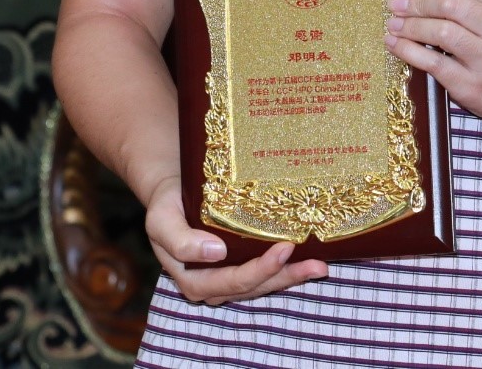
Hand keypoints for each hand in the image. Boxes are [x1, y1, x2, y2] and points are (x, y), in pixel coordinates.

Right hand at [141, 175, 327, 304]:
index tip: (284, 249)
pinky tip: (311, 260)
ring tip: (320, 266)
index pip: (233, 281)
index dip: (260, 269)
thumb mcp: (161, 220)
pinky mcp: (241, 266)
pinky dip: (289, 268)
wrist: (172, 194)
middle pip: (255, 287)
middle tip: (315, 262)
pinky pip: (267, 273)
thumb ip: (181, 241)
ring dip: (293, 276)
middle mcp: (214, 285)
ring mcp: (229, 278)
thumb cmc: (166, 206)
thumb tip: (216, 253)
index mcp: (193, 280)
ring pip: (265, 284)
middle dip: (286, 276)